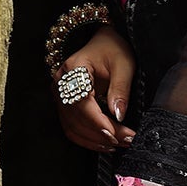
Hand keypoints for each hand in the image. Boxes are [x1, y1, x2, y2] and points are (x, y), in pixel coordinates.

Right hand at [54, 27, 136, 153]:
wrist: (101, 41)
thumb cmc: (113, 49)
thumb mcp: (123, 64)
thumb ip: (120, 89)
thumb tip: (119, 116)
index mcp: (74, 69)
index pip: (82, 103)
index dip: (98, 122)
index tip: (118, 134)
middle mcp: (61, 84)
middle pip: (77, 119)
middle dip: (102, 134)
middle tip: (127, 141)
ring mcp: (59, 95)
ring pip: (72, 128)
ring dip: (95, 140)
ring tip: (120, 144)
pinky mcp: (63, 105)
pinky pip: (71, 128)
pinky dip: (87, 139)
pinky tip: (105, 143)